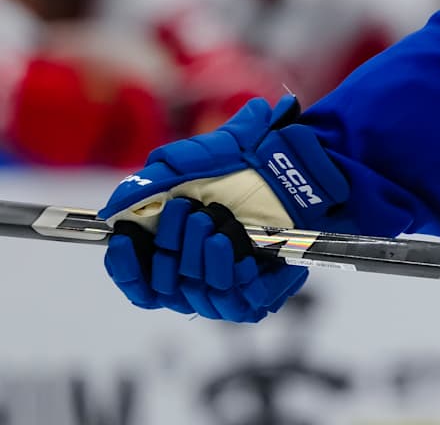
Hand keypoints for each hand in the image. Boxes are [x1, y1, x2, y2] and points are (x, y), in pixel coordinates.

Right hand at [99, 95, 348, 321]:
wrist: (299, 167)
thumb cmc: (246, 164)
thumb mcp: (197, 161)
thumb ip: (153, 182)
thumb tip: (115, 208)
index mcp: (176, 253)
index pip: (139, 284)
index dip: (126, 268)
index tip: (127, 239)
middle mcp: (199, 277)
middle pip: (166, 288)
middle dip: (172, 246)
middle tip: (189, 212)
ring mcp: (230, 288)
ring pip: (200, 296)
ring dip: (202, 259)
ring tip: (216, 225)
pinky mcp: (262, 295)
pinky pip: (239, 304)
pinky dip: (235, 278)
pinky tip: (240, 254)